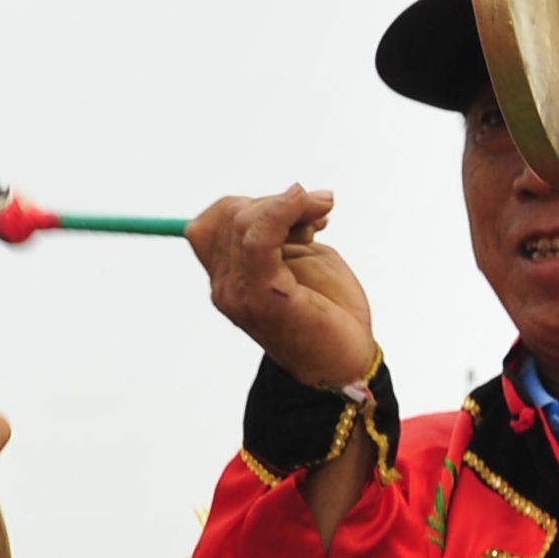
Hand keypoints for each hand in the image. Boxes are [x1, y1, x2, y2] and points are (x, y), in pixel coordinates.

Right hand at [186, 186, 377, 384]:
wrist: (347, 361)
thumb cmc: (329, 311)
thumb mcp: (302, 258)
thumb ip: (283, 232)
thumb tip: (288, 196)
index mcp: (228, 278)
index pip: (212, 223)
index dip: (248, 203)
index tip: (295, 206)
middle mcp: (225, 286)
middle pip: (231, 215)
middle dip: (278, 200)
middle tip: (322, 207)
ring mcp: (239, 293)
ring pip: (246, 222)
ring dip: (291, 204)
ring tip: (323, 212)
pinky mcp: (263, 296)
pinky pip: (259, 239)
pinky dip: (281, 212)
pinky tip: (307, 205)